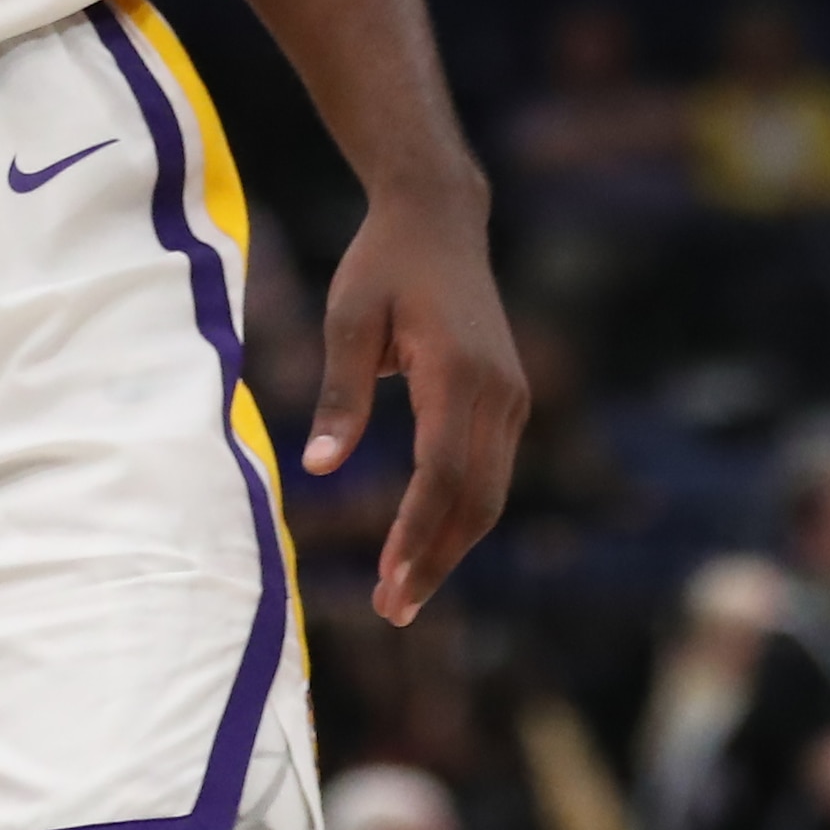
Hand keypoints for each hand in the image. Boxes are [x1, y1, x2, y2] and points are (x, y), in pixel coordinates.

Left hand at [305, 187, 529, 624]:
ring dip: (449, 547)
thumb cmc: (382, 265)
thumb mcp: (348, 320)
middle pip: (475, 499)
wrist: (438, 218)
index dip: (416, 535)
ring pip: (489, 494)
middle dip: (435, 560)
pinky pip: (489, 471)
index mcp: (459, 373)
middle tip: (394, 612)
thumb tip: (319, 469)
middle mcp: (498, 392)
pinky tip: (425, 544)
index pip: (442, 475)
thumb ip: (339, 395)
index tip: (387, 581)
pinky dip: (460, 514)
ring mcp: (510, 397)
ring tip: (404, 593)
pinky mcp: (507, 398)